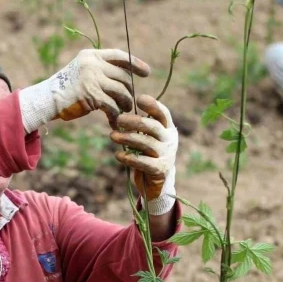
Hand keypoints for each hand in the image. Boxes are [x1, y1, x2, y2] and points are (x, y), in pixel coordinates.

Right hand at [19, 49, 149, 132]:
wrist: (47, 100)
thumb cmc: (66, 89)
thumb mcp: (82, 72)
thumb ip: (99, 70)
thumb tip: (124, 78)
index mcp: (91, 55)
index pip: (119, 55)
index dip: (135, 63)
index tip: (146, 72)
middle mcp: (93, 64)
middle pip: (123, 76)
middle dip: (129, 90)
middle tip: (128, 102)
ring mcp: (92, 78)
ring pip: (121, 91)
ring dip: (125, 103)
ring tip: (123, 111)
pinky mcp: (92, 95)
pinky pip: (113, 105)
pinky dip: (115, 115)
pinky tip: (114, 121)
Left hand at [110, 94, 177, 215]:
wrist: (157, 182)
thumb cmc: (149, 154)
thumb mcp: (148, 138)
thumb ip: (141, 126)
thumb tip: (120, 110)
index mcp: (168, 129)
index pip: (163, 113)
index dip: (152, 105)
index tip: (138, 98)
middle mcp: (170, 140)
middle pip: (152, 127)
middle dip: (134, 121)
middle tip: (118, 119)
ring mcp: (166, 155)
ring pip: (146, 143)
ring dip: (127, 138)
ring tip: (112, 136)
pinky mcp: (160, 169)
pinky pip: (143, 162)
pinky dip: (129, 158)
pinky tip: (118, 155)